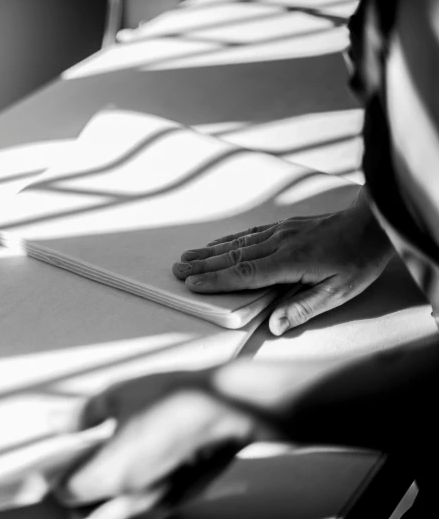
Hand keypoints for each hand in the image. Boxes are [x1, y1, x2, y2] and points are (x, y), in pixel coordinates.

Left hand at [56, 372, 276, 518]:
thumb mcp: (118, 395)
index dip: (54, 479)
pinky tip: (130, 472)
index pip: (66, 493)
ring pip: (115, 516)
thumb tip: (59, 422)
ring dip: (99, 503)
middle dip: (74, 501)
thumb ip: (83, 414)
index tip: (47, 468)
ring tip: (96, 475)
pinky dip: (128, 498)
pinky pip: (142, 508)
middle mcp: (133, 497)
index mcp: (111, 474)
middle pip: (87, 516)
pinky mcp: (180, 497)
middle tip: (68, 477)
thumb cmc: (180, 399)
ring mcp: (160, 502)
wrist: (230, 406)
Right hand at [172, 189, 394, 334]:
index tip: (191, 284)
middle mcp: (279, 244)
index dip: (216, 281)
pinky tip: (216, 244)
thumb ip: (305, 308)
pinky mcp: (284, 226)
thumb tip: (275, 327)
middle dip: (202, 265)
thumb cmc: (359, 261)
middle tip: (176, 270)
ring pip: (237, 243)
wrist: (373, 222)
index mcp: (290, 262)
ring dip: (209, 251)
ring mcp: (280, 232)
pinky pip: (249, 233)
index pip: (245, 273)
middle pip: (233, 256)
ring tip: (186, 256)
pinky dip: (228, 239)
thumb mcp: (340, 292)